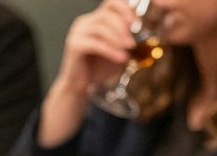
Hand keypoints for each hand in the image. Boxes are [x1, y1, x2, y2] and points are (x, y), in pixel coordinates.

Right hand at [39, 0, 136, 146]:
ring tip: (128, 50)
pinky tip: (120, 58)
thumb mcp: (118, 52)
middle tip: (132, 43)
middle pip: (106, 14)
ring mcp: (77, 32)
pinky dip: (110, 50)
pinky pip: (95, 43)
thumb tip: (141, 34)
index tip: (137, 23)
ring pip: (100, 28)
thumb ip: (126, 41)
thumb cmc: (99, 69)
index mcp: (94, 20)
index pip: (110, 3)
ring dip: (117, 39)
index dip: (125, 9)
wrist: (80, 87)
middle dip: (122, 27)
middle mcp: (84, 22)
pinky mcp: (74, 45)